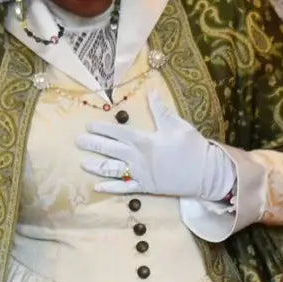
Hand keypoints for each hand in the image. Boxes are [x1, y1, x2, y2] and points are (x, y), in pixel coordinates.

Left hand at [75, 90, 236, 200]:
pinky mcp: (144, 187)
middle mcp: (138, 158)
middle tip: (78, 142)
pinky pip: (124, 189)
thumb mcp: (177, 125)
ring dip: (97, 167)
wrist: (204, 173)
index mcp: (145, 140)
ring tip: (82, 164)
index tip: (88, 126)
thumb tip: (151, 92)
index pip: (118, 133)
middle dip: (93, 145)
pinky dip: (110, 188)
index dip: (102, 129)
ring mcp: (140, 174)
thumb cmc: (192, 147)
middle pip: (111, 150)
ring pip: (113, 170)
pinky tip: (96, 187)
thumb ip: (161, 111)